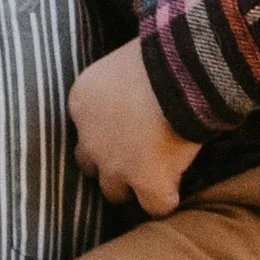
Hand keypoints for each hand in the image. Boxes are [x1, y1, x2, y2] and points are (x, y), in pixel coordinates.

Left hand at [67, 39, 200, 217]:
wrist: (179, 68)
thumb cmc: (158, 52)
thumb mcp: (123, 64)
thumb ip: (118, 87)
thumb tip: (136, 97)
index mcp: (81, 103)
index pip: (84, 132)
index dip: (109, 134)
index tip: (130, 128)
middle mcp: (89, 139)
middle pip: (91, 166)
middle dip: (110, 164)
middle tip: (138, 156)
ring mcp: (115, 165)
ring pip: (115, 192)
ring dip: (133, 186)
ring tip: (158, 175)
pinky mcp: (147, 182)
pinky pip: (155, 206)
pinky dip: (166, 200)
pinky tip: (177, 188)